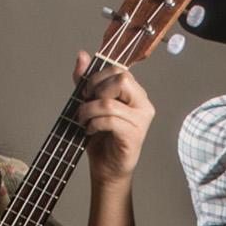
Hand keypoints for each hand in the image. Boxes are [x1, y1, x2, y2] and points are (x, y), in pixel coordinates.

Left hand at [72, 56, 154, 183]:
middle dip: (96, 89)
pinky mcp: (134, 136)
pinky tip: (89, 131)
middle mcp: (143, 105)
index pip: (120, 71)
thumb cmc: (101, 138)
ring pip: (110, 102)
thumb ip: (86, 80)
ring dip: (88, 111)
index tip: (86, 92)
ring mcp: (141, 121)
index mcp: (136, 95)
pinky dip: (93, 124)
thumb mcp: (90, 103)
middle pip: (122, 79)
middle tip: (85, 103)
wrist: (107, 169)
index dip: (98, 77)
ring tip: (83, 120)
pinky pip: (110, 120)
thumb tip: (82, 55)